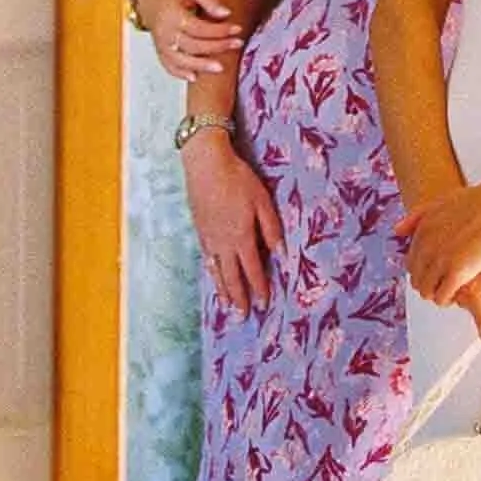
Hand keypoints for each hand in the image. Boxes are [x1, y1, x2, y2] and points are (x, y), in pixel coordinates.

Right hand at [142, 0, 243, 81]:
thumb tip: (226, 13)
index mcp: (173, 14)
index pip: (199, 27)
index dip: (219, 30)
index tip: (237, 29)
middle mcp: (165, 32)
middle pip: (192, 45)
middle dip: (217, 47)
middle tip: (237, 44)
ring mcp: (161, 45)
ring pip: (181, 60)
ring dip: (201, 66)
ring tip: (220, 68)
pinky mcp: (161, 52)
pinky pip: (169, 67)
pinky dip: (181, 74)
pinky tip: (195, 77)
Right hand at [182, 133, 281, 315]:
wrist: (204, 164)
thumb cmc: (237, 179)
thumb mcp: (262, 201)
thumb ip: (271, 228)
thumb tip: (281, 253)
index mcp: (241, 237)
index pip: (252, 271)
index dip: (259, 289)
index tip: (264, 306)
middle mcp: (223, 243)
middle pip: (231, 277)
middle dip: (239, 298)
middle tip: (243, 317)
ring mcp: (208, 238)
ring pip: (216, 272)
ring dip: (223, 290)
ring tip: (227, 306)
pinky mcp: (199, 230)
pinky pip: (206, 260)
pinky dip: (211, 273)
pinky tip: (213, 276)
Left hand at [396, 166, 480, 305]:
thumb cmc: (478, 201)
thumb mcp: (440, 202)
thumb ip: (416, 217)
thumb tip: (397, 230)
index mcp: (421, 231)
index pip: (411, 264)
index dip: (425, 272)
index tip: (438, 273)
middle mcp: (426, 247)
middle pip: (417, 280)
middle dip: (431, 284)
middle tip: (448, 284)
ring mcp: (441, 260)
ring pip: (427, 292)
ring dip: (439, 294)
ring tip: (456, 289)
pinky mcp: (458, 272)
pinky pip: (443, 297)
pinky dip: (451, 298)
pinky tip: (463, 291)